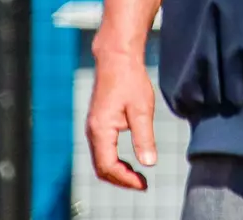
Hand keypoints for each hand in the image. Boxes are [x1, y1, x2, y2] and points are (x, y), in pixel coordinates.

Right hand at [85, 49, 158, 190]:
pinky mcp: (97, 124)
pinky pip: (102, 151)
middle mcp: (92, 131)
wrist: (117, 58)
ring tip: (138, 177)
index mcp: (101, 130)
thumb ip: (144, 137)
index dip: (125, 180)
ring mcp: (93, 128)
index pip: (108, 167)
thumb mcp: (142, 109)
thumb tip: (149, 163)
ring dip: (117, 172)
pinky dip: (114, 162)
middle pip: (101, 168)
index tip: (144, 184)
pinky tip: (130, 162)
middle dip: (121, 180)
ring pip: (100, 161)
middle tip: (142, 184)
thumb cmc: (130, 80)